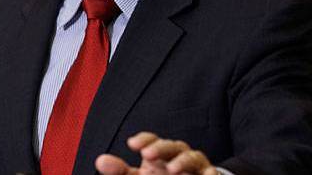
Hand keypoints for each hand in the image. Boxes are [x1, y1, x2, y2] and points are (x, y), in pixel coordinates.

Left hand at [95, 132, 217, 174]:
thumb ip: (120, 171)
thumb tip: (100, 160)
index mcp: (161, 152)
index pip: (152, 141)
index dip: (144, 140)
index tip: (132, 145)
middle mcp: (179, 155)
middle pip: (171, 146)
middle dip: (160, 148)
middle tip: (147, 155)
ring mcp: (196, 166)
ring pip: (192, 158)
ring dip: (183, 162)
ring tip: (173, 169)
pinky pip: (211, 173)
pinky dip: (209, 174)